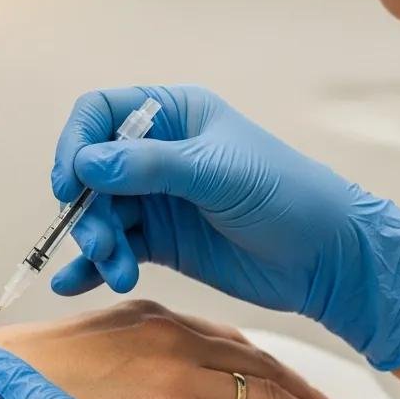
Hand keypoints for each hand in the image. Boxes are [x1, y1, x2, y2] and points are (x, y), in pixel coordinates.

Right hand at [0, 301, 363, 398]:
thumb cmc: (27, 376)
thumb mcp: (91, 343)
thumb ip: (137, 354)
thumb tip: (162, 384)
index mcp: (154, 318)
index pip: (237, 346)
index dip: (280, 372)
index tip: (305, 393)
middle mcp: (173, 340)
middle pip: (266, 372)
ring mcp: (174, 379)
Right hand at [51, 85, 399, 369]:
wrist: (328, 260)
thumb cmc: (287, 196)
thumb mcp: (217, 173)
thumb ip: (149, 166)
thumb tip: (85, 164)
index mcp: (172, 114)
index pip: (100, 113)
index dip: (77, 145)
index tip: (71, 185)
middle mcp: (156, 153)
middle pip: (91, 171)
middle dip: (88, 209)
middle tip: (101, 243)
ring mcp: (155, 197)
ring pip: (100, 213)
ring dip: (97, 243)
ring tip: (118, 270)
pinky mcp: (159, 240)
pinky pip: (114, 247)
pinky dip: (91, 266)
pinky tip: (73, 284)